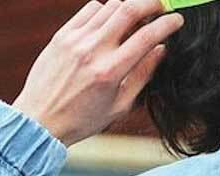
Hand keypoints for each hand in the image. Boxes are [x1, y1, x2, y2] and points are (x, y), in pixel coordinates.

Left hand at [11, 0, 184, 146]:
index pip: (146, 37)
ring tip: (136, 16)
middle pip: (128, 9)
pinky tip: (110, 21)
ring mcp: (76, 39)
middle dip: (150, 3)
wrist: (41, 118)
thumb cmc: (83, 119)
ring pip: (110, 5)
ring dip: (128, 6)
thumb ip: (142, 76)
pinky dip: (105, 9)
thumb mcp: (119, 106)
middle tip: (160, 6)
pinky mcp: (63, 34)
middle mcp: (93, 50)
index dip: (167, 24)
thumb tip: (160, 50)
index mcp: (111, 72)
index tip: (177, 20)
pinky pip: (90, 9)